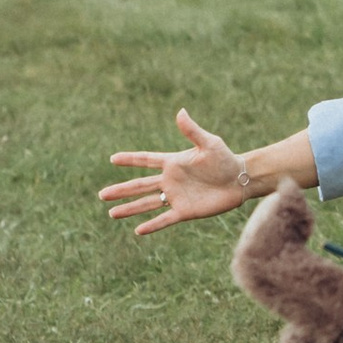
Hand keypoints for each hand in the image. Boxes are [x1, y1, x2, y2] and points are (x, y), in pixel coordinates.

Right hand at [101, 111, 247, 236]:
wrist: (240, 180)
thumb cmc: (225, 158)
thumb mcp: (209, 143)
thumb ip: (192, 131)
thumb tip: (180, 112)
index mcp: (173, 163)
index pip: (146, 160)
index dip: (130, 159)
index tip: (112, 159)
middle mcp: (170, 181)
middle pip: (140, 185)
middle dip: (121, 190)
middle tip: (102, 194)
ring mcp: (176, 197)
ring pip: (147, 204)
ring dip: (130, 208)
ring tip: (112, 213)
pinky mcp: (185, 211)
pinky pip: (165, 219)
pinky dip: (152, 225)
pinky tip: (138, 230)